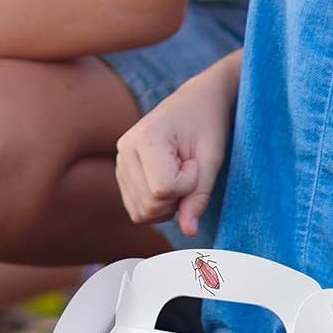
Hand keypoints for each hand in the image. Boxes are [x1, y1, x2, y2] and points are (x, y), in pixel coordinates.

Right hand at [115, 62, 237, 236]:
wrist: (196, 101)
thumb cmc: (208, 124)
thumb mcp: (212, 159)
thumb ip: (199, 196)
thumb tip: (189, 231)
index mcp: (145, 137)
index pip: (163, 190)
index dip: (188, 185)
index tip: (196, 162)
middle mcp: (125, 148)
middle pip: (149, 205)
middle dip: (177, 198)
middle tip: (190, 170)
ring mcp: (119, 160)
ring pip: (140, 211)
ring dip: (167, 204)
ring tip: (179, 174)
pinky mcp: (121, 170)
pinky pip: (136, 208)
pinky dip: (157, 204)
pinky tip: (169, 181)